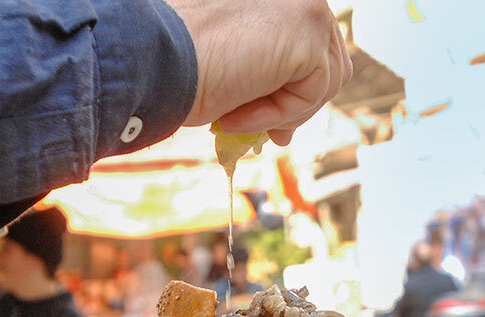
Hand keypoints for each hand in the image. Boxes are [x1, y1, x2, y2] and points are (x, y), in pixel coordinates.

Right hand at [164, 0, 351, 145]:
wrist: (155, 61)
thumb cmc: (176, 63)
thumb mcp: (233, 62)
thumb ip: (267, 68)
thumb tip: (291, 115)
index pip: (309, 41)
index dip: (296, 85)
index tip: (274, 123)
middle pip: (328, 60)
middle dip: (300, 104)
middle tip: (274, 136)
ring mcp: (307, 5)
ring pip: (327, 79)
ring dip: (287, 112)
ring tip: (240, 118)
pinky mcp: (309, 31)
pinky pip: (313, 92)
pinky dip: (279, 114)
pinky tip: (238, 114)